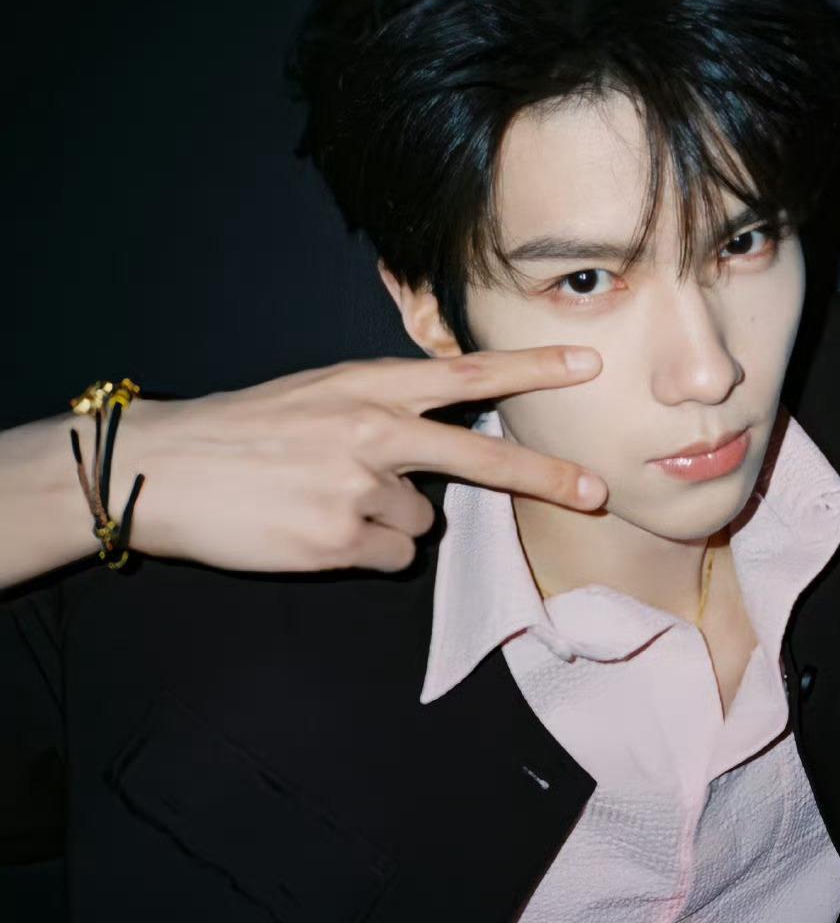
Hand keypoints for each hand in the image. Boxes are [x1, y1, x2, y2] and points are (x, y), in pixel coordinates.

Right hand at [109, 347, 605, 572]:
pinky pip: (390, 555)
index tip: (587, 367)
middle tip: (595, 491)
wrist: (161, 469)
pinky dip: (362, 551)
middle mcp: (372, 430)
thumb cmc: (241, 431)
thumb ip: (381, 407)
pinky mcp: (339, 539)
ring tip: (322, 501)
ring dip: (387, 519)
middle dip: (546, 477)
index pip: (466, 373)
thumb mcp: (317, 393)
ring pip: (421, 521)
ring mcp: (358, 487)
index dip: (531, 371)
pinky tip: (315, 531)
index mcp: (367, 385)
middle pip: (481, 459)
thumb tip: (434, 438)